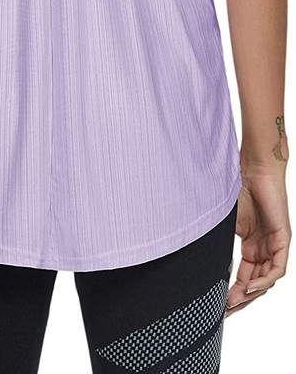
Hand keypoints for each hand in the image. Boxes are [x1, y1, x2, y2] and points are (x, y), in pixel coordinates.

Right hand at [226, 165, 290, 316]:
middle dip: (241, 300)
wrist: (252, 168)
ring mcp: (275, 245)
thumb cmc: (237, 189)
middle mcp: (264, 249)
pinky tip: (249, 287)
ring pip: (267, 281)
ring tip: (233, 302)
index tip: (220, 305)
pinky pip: (277, 269)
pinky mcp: (283, 239)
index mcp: (252, 246)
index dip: (233, 293)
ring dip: (251, 294)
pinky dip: (264, 281)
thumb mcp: (225, 224)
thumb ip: (219, 244)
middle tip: (226, 311)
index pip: (244, 277)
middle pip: (256, 284)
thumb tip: (197, 261)